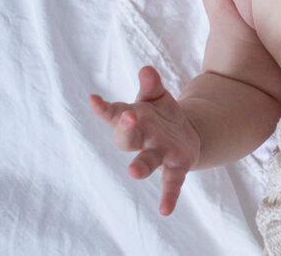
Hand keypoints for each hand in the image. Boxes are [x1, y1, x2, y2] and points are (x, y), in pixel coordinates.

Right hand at [89, 66, 200, 214]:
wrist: (186, 133)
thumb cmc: (161, 114)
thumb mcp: (157, 96)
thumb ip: (152, 84)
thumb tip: (146, 69)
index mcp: (133, 120)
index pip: (114, 114)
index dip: (104, 108)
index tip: (94, 99)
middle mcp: (142, 139)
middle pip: (127, 139)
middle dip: (126, 129)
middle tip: (126, 117)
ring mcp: (158, 154)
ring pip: (146, 161)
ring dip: (140, 166)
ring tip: (132, 172)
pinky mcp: (176, 167)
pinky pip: (171, 183)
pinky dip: (168, 196)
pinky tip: (165, 210)